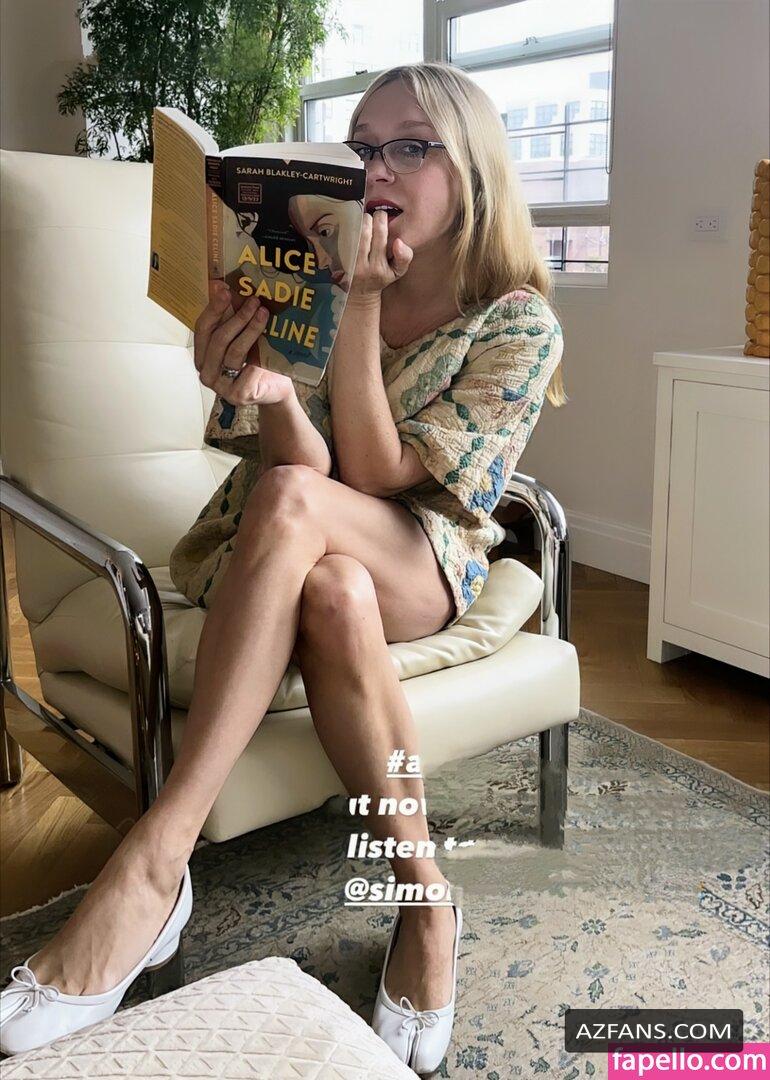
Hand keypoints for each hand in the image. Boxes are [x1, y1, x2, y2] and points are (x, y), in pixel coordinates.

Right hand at [194, 280, 292, 406]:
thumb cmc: (258, 361)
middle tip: (253, 301)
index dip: (213, 308)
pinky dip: (259, 355)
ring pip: (233, 352)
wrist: (276, 389)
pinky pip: (248, 370)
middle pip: (218, 339)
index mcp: (203, 355)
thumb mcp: (243, 337)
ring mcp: (221, 386)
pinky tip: (270, 342)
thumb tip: (222, 285)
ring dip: (250, 330)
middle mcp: (207, 372)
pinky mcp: (237, 395)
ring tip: (263, 313)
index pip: (203, 328)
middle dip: (237, 317)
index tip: (225, 289)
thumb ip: (231, 318)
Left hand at [349, 210, 412, 300]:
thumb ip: (404, 257)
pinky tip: (351, 226)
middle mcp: (363, 266)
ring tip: (362, 220)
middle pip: (363, 232)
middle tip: (371, 216)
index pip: (380, 235)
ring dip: (356, 222)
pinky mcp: (337, 261)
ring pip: (351, 234)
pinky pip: (340, 239)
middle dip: (368, 218)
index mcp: (379, 267)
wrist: (360, 293)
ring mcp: (348, 264)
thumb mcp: (398, 271)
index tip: (382, 216)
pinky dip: (346, 229)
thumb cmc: (381, 278)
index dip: (381, 220)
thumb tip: (398, 241)